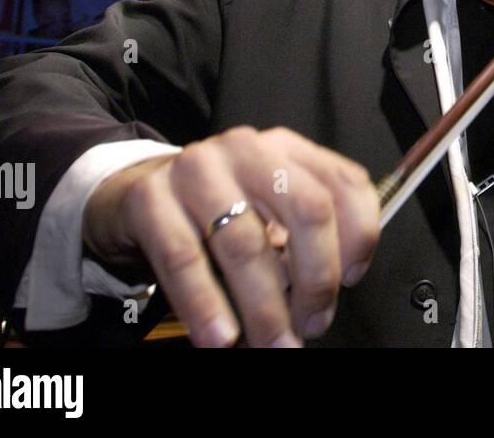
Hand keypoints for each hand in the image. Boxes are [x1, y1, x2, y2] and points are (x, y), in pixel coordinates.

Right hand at [83, 126, 380, 347]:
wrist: (134, 191)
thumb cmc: (217, 206)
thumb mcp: (270, 205)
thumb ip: (305, 233)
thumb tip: (331, 286)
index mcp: (287, 149)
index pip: (345, 182)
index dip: (359, 235)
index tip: (353, 279)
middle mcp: (248, 149)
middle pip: (307, 209)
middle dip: (317, 278)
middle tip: (313, 324)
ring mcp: (197, 169)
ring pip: (246, 243)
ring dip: (264, 308)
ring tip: (273, 343)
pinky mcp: (150, 199)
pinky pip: (184, 260)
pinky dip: (206, 306)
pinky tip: (221, 337)